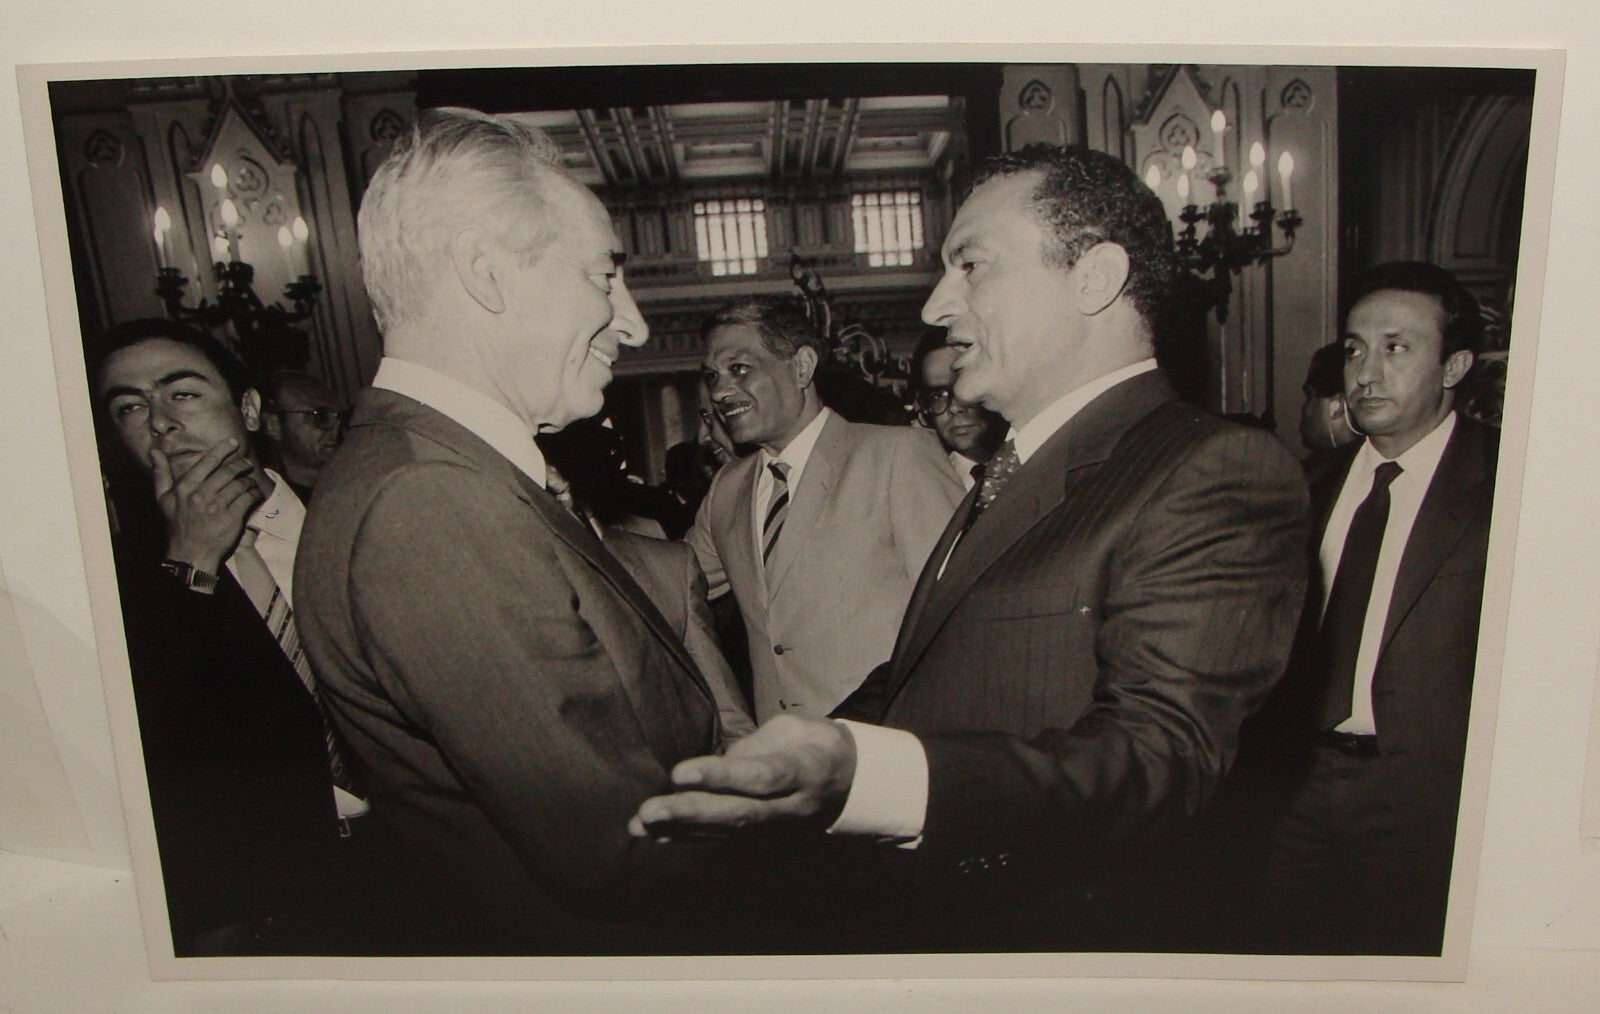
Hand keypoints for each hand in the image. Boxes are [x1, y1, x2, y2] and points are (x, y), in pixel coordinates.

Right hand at [153, 438, 263, 573]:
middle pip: (227, 472)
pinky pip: (247, 499)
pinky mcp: (231, 518)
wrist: (189, 554)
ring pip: (239, 484)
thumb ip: (161, 474)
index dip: (221, 450)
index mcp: (185, 488)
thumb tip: (155, 451)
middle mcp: (200, 495)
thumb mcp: (163, 499)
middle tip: (246, 464)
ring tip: (250, 481)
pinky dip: (254, 494)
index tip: (233, 443)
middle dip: (240, 465)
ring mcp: (217, 507)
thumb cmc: (176, 525)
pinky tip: (254, 494)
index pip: (206, 463)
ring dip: (248, 480)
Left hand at [629, 714, 856, 837]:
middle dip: (691, 812)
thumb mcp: (795, 729)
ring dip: (682, 829)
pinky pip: (725, 839)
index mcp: (805, 770)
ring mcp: (780, 829)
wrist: (850, 784)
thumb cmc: (815, 744)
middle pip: (739, 814)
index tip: (680, 773)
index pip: (760, 777)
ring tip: (641, 823)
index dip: (720, 777)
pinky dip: (689, 837)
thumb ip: (757, 745)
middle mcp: (792, 807)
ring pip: (728, 832)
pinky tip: (655, 834)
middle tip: (649, 811)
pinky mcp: (767, 839)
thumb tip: (718, 766)